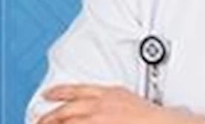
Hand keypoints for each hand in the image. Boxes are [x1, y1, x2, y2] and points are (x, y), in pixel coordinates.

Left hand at [37, 84, 204, 123]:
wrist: (160, 122)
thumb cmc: (147, 115)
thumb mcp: (127, 98)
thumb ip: (110, 99)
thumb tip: (98, 105)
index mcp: (109, 93)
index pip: (78, 89)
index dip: (59, 91)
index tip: (47, 94)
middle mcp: (101, 104)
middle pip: (68, 108)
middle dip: (49, 116)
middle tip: (39, 120)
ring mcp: (100, 119)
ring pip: (68, 121)